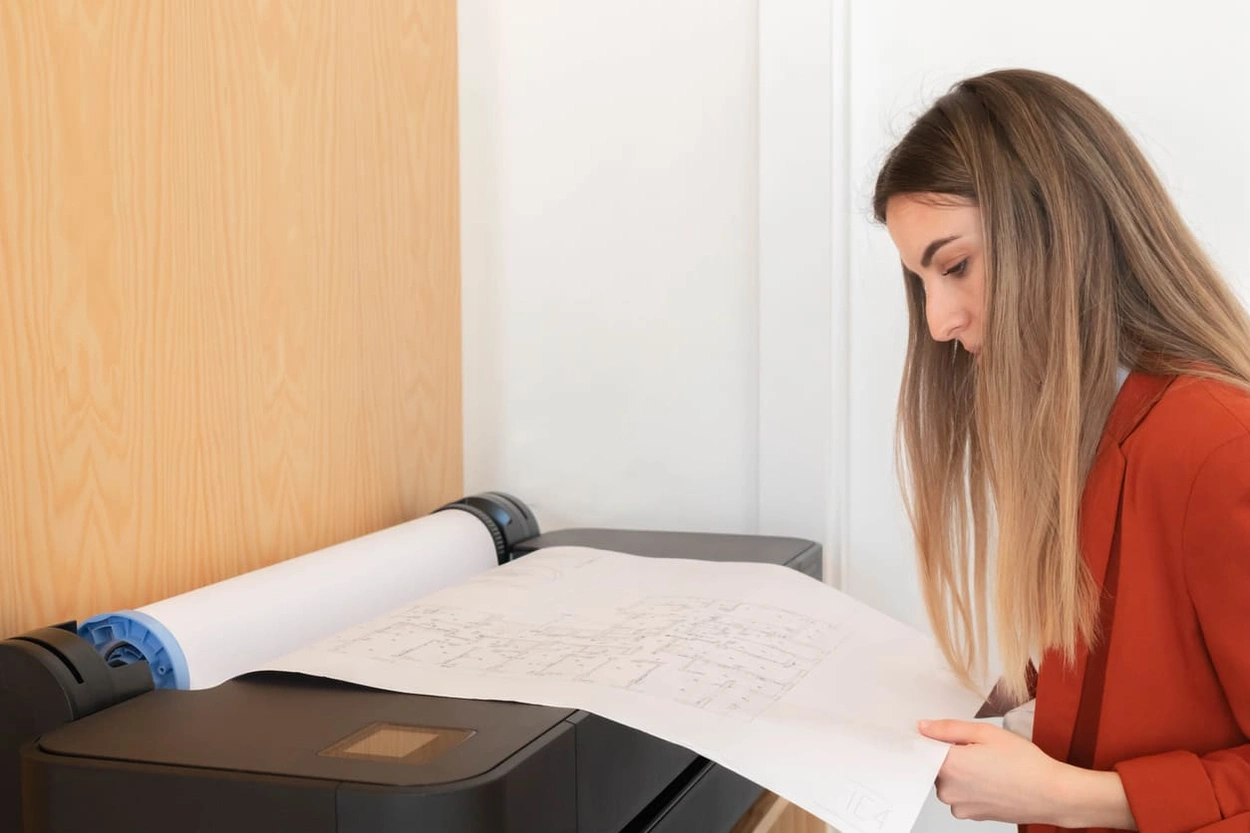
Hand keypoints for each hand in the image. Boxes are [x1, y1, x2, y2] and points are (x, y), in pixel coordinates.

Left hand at [918, 719, 1079, 824]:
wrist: (1052, 795)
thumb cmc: (1024, 764)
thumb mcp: (985, 732)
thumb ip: (948, 729)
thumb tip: (923, 728)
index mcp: (949, 766)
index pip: (922, 749)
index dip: (931, 739)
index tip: (942, 735)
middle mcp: (948, 790)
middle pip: (936, 765)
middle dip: (950, 754)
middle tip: (978, 749)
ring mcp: (959, 806)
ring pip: (949, 781)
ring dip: (961, 771)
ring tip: (990, 765)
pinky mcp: (970, 815)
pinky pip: (961, 795)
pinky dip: (971, 786)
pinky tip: (992, 779)